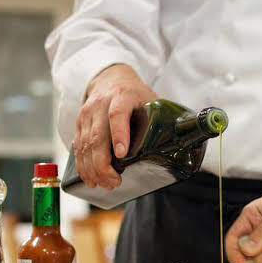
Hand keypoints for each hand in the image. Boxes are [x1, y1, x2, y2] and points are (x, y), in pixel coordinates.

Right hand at [74, 64, 157, 188]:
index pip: (117, 114)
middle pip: (97, 136)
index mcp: (122, 96)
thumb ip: (162, 119)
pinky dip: (82, 165)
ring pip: (85, 145)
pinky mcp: (79, 123)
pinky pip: (77, 147)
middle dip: (103, 164)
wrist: (110, 78)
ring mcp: (87, 114)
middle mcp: (101, 104)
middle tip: (114, 181)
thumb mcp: (151, 100)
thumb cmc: (135, 94)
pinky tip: (90, 178)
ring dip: (93, 169)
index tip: (121, 154)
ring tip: (104, 184)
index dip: (119, 135)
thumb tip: (183, 143)